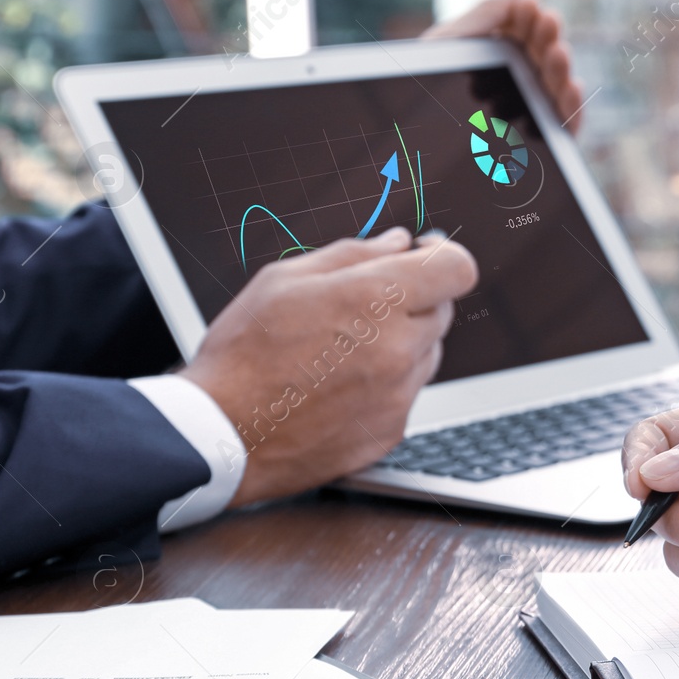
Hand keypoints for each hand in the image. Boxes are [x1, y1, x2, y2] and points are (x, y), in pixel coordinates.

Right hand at [181, 228, 477, 506]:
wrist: (221, 435)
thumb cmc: (243, 354)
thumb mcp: (285, 280)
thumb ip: (352, 254)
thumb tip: (397, 243)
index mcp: (377, 300)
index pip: (456, 269)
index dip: (443, 256)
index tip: (425, 255)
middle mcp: (399, 349)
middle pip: (442, 311)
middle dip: (414, 299)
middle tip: (366, 304)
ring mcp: (399, 395)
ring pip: (426, 354)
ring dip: (401, 343)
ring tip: (340, 350)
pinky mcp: (391, 431)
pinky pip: (405, 394)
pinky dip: (384, 385)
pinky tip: (337, 386)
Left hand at [424, 0, 585, 131]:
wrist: (407, 128)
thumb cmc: (425, 80)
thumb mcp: (452, 43)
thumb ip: (488, 14)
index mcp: (503, 48)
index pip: (532, 30)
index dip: (533, 16)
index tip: (527, 6)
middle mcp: (520, 77)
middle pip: (548, 57)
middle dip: (549, 41)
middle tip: (547, 28)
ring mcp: (530, 106)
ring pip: (559, 87)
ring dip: (560, 69)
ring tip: (556, 55)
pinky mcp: (539, 135)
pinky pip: (563, 123)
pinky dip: (572, 109)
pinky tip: (570, 90)